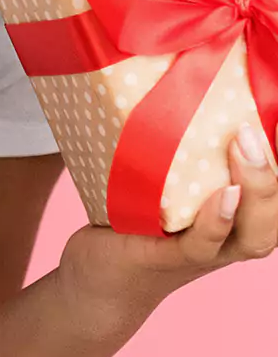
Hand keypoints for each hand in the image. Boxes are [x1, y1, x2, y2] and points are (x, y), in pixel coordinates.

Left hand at [57, 122, 277, 331]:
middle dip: (272, 174)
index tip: (277, 121)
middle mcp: (228, 239)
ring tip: (246, 146)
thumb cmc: (132, 220)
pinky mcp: (166, 259)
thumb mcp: (157, 181)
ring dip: (255, 191)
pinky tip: (223, 196)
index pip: (274, 195)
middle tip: (253, 128)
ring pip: (250, 235)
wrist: (97, 276)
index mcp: (234, 218)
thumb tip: (167, 80)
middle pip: (273, 217)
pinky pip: (201, 246)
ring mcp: (201, 254)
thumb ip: (170, 148)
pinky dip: (216, 222)